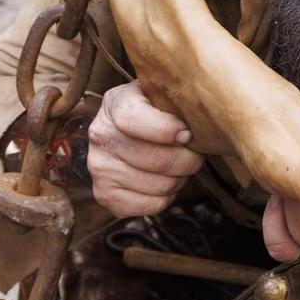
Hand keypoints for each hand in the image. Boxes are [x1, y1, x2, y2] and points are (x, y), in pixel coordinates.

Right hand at [88, 80, 204, 217]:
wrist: (127, 133)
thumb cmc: (157, 111)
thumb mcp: (163, 94)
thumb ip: (177, 98)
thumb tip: (200, 122)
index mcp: (115, 103)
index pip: (134, 119)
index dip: (168, 130)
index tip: (187, 133)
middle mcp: (101, 135)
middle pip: (157, 159)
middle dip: (187, 160)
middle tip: (193, 153)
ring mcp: (99, 167)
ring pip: (159, 185)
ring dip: (179, 179)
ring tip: (179, 166)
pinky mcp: (105, 195)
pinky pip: (151, 205)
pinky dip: (167, 198)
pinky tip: (164, 181)